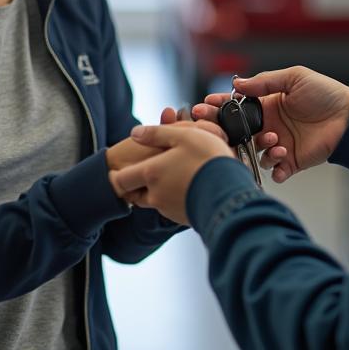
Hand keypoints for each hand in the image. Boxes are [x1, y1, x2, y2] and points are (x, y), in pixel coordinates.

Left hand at [108, 120, 231, 223]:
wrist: (231, 193)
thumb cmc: (207, 160)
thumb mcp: (183, 136)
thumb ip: (157, 133)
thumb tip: (135, 132)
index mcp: (150, 173)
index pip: (121, 180)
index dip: (117, 175)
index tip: (117, 170)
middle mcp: (155, 195)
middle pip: (135, 193)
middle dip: (137, 183)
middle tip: (147, 171)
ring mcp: (169, 209)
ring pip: (154, 199)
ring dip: (158, 189)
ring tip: (174, 173)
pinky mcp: (183, 217)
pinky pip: (172, 206)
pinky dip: (174, 196)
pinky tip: (189, 184)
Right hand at [192, 67, 348, 182]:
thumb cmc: (325, 94)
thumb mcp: (294, 78)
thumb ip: (264, 83)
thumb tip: (236, 84)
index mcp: (268, 105)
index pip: (237, 107)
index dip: (220, 106)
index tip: (206, 106)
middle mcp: (270, 125)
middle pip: (239, 133)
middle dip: (228, 133)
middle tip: (222, 132)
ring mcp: (280, 144)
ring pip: (256, 153)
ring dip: (261, 148)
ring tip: (276, 140)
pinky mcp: (292, 161)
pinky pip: (275, 170)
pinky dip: (275, 168)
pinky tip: (282, 157)